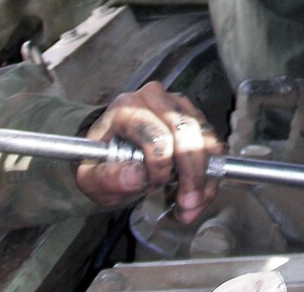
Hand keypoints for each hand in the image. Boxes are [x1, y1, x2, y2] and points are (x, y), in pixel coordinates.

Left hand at [74, 82, 221, 222]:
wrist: (112, 153)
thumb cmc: (102, 164)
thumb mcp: (91, 178)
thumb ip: (106, 178)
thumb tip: (136, 176)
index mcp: (125, 108)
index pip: (154, 133)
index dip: (159, 165)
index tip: (153, 188)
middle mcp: (153, 98)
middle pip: (185, 129)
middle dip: (192, 171)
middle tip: (188, 204)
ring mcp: (177, 103)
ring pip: (204, 135)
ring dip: (205, 174)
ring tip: (193, 204)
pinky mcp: (193, 114)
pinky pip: (212, 142)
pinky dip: (211, 171)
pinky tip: (200, 193)